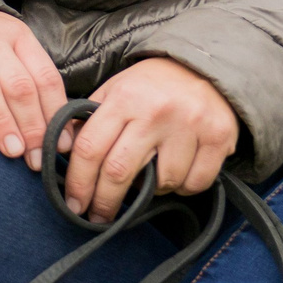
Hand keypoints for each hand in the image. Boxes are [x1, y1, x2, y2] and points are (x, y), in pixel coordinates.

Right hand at [0, 9, 64, 166]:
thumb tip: (56, 129)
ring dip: (1, 121)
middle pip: (18, 84)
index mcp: (15, 34)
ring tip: (11, 151)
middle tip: (36, 160)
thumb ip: (26, 78)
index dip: (55, 114)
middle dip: (32, 125)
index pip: (44, 76)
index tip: (59, 146)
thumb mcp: (2, 48)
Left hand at [60, 58, 238, 223]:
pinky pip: (194, 183)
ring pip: (162, 183)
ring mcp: (189, 125)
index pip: (90, 148)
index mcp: (124, 98)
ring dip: (151, 191)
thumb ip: (90, 119)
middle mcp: (155, 111)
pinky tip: (178, 172)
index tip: (74, 204)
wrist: (203, 65)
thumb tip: (63, 153)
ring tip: (150, 178)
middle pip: (119, 172)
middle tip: (98, 217)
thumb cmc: (151, 85)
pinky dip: (183, 187)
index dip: (78, 182)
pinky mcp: (218, 137)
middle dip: (104, 202)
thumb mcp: (115, 89)